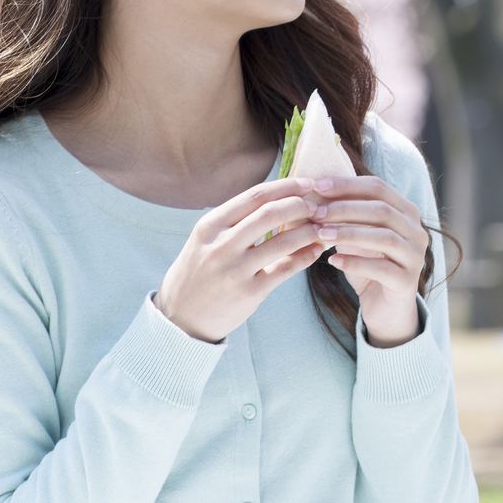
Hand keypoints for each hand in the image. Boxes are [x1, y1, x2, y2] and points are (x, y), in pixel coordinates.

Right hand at [155, 177, 325, 343]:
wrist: (179, 318)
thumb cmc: (198, 273)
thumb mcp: (205, 240)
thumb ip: (233, 221)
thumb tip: (275, 198)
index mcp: (211, 226)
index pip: (255, 196)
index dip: (286, 186)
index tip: (307, 183)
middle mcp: (222, 244)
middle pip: (271, 213)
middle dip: (301, 205)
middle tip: (318, 206)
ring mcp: (236, 269)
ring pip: (284, 240)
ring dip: (309, 231)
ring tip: (323, 227)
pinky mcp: (250, 292)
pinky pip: (286, 268)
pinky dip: (306, 256)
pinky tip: (316, 250)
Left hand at [309, 175, 428, 347]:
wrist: (387, 308)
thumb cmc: (369, 264)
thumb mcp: (358, 236)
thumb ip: (346, 216)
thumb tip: (313, 194)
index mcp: (407, 212)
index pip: (378, 188)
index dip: (347, 185)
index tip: (317, 186)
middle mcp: (417, 231)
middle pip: (382, 210)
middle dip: (345, 209)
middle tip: (316, 212)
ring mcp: (415, 257)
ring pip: (385, 238)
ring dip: (350, 234)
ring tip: (322, 234)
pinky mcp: (407, 281)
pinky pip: (381, 269)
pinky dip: (356, 263)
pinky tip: (333, 262)